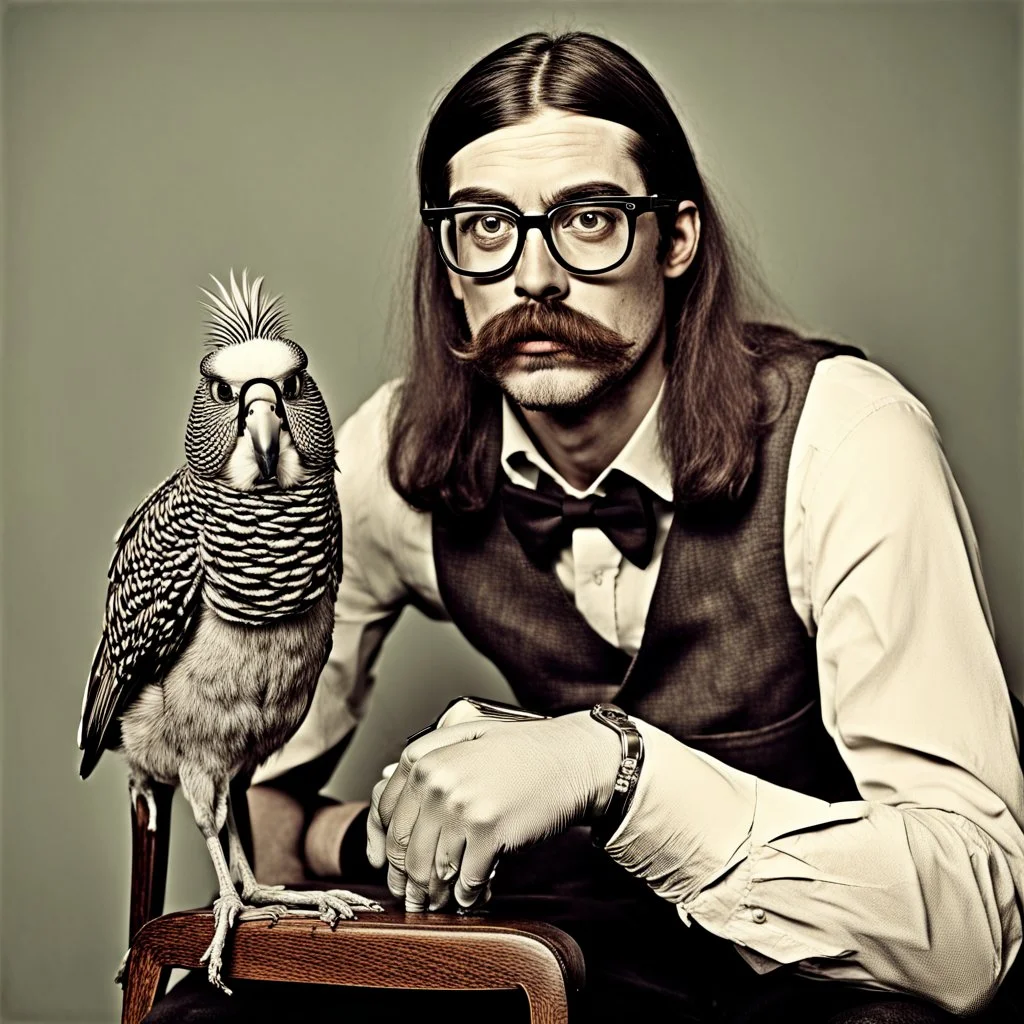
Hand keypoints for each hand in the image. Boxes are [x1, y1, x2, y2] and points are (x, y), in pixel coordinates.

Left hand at [366, 711, 619, 912]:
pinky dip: (468, 896)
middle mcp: (436, 781)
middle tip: (413, 897)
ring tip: (441, 904)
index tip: (389, 866)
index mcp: (424, 758)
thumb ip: (426, 760)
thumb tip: (383, 792)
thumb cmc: (522, 750)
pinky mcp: (488, 832)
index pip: (384, 813)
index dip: (383, 846)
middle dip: (407, 880)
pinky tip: (474, 897)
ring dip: (436, 894)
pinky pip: (467, 880)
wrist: (573, 758)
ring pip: (433, 869)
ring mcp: (461, 807)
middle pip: (404, 848)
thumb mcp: (466, 739)